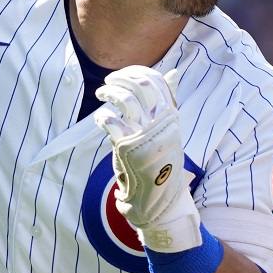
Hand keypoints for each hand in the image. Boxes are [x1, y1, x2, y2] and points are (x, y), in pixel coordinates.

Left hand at [93, 66, 199, 250]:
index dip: (137, 72)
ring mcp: (145, 134)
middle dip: (121, 79)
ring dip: (109, 93)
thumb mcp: (170, 130)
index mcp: (172, 117)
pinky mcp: (128, 148)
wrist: (160, 200)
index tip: (122, 76)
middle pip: (141, 85)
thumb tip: (172, 74)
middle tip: (108, 84)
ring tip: (101, 95)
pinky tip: (100, 120)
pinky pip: (111, 121)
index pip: (158, 81)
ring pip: (126, 99)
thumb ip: (169, 101)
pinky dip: (102, 116)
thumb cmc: (162, 163)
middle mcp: (162, 123)